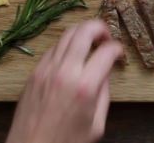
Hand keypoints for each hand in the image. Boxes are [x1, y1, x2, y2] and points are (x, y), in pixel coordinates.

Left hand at [5, 20, 123, 142]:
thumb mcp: (96, 126)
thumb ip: (103, 96)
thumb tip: (105, 73)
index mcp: (85, 87)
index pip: (107, 51)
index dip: (118, 48)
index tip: (120, 54)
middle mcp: (65, 71)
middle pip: (84, 30)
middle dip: (99, 27)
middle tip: (106, 37)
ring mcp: (46, 69)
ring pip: (66, 34)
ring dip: (81, 34)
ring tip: (90, 44)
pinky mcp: (34, 72)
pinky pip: (52, 49)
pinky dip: (65, 47)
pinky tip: (71, 58)